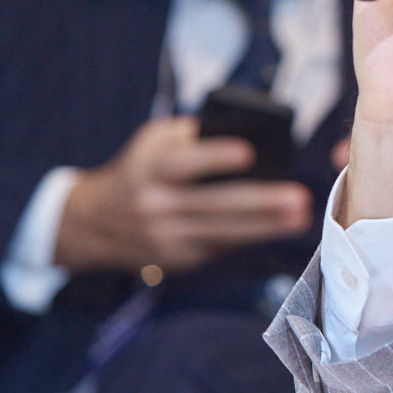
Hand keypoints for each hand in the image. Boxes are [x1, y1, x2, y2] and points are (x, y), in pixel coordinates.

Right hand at [54, 117, 310, 273]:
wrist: (92, 223)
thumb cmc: (139, 169)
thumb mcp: (152, 141)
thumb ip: (191, 135)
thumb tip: (241, 132)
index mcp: (148, 169)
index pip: (183, 163)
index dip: (214, 158)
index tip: (248, 153)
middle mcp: (154, 205)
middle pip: (214, 205)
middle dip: (260, 203)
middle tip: (299, 197)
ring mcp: (165, 237)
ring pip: (222, 232)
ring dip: (266, 226)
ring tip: (300, 217)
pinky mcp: (175, 260)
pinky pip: (218, 248)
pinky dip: (248, 237)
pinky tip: (277, 229)